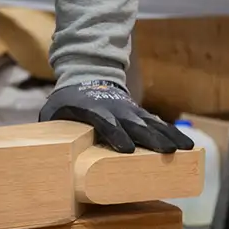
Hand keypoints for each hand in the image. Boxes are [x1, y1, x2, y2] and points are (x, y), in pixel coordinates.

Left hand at [38, 80, 193, 153]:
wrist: (87, 75)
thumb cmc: (67, 101)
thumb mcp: (52, 111)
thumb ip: (49, 128)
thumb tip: (41, 153)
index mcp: (92, 109)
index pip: (104, 122)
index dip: (115, 134)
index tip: (126, 149)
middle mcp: (115, 109)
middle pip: (134, 124)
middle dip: (150, 138)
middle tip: (167, 152)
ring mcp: (130, 110)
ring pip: (151, 123)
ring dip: (168, 135)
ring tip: (186, 149)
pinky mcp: (139, 113)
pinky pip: (158, 123)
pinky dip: (172, 132)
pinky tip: (187, 144)